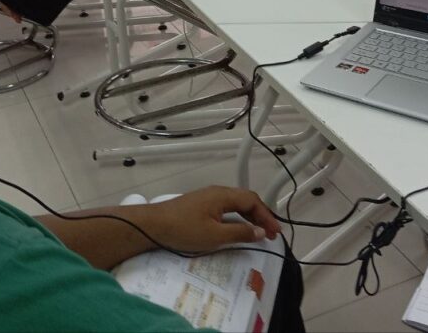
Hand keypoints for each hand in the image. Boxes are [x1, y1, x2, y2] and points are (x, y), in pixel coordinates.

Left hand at [143, 186, 280, 252]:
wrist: (152, 225)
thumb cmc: (184, 229)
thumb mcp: (214, 235)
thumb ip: (240, 233)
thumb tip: (261, 231)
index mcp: (223, 195)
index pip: (252, 201)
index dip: (266, 216)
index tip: (275, 232)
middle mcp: (217, 192)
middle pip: (245, 200)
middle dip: (260, 216)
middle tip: (270, 233)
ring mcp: (207, 198)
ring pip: (235, 204)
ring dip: (249, 217)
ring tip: (258, 232)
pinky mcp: (199, 205)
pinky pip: (226, 208)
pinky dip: (237, 218)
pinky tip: (236, 229)